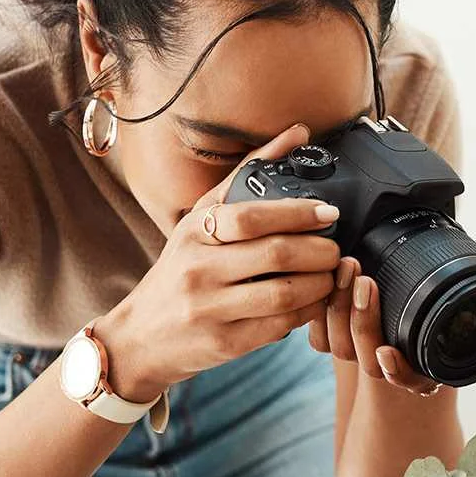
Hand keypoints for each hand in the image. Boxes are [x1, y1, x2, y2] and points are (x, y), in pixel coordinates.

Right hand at [92, 124, 341, 399]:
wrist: (139, 336)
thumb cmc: (180, 269)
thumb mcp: (201, 219)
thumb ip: (248, 174)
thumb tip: (299, 133)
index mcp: (194, 233)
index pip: (251, 217)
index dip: (298, 213)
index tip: (328, 213)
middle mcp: (199, 269)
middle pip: (275, 255)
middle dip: (320, 251)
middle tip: (336, 250)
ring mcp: (210, 309)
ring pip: (283, 294)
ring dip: (320, 284)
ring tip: (331, 276)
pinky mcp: (224, 343)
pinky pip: (279, 327)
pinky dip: (306, 313)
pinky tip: (314, 302)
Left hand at [309, 239, 475, 395]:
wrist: (400, 310)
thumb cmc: (432, 303)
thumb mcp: (457, 285)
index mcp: (423, 366)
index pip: (411, 379)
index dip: (397, 370)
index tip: (387, 352)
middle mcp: (391, 367)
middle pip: (367, 360)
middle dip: (363, 320)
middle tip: (364, 279)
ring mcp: (360, 356)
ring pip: (340, 347)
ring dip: (340, 307)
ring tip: (347, 266)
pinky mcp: (334, 340)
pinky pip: (319, 338)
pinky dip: (318, 312)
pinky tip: (325, 278)